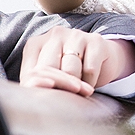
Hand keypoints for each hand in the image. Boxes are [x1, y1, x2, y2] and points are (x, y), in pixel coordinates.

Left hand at [19, 27, 134, 95]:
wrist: (103, 60)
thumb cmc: (68, 71)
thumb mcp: (48, 76)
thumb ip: (36, 81)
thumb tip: (32, 87)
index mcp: (36, 43)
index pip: (33, 70)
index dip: (39, 87)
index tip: (46, 99)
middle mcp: (54, 35)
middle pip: (50, 69)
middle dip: (58, 87)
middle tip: (65, 100)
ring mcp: (76, 35)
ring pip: (70, 70)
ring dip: (75, 87)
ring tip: (78, 91)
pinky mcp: (96, 41)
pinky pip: (90, 70)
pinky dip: (90, 82)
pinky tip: (90, 83)